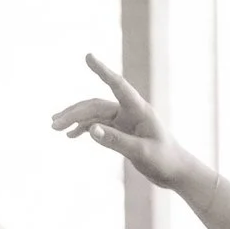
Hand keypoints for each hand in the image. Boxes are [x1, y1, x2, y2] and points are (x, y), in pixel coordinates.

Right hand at [50, 55, 201, 190]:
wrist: (175, 172)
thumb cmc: (165, 159)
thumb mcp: (141, 152)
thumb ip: (116, 141)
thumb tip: (90, 131)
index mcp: (139, 109)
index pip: (118, 85)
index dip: (102, 71)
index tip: (88, 56)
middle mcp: (130, 111)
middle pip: (96, 105)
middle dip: (74, 112)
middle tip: (54, 124)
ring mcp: (124, 121)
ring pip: (94, 115)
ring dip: (75, 120)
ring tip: (56, 128)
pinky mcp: (121, 132)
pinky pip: (98, 126)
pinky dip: (84, 129)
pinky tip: (72, 135)